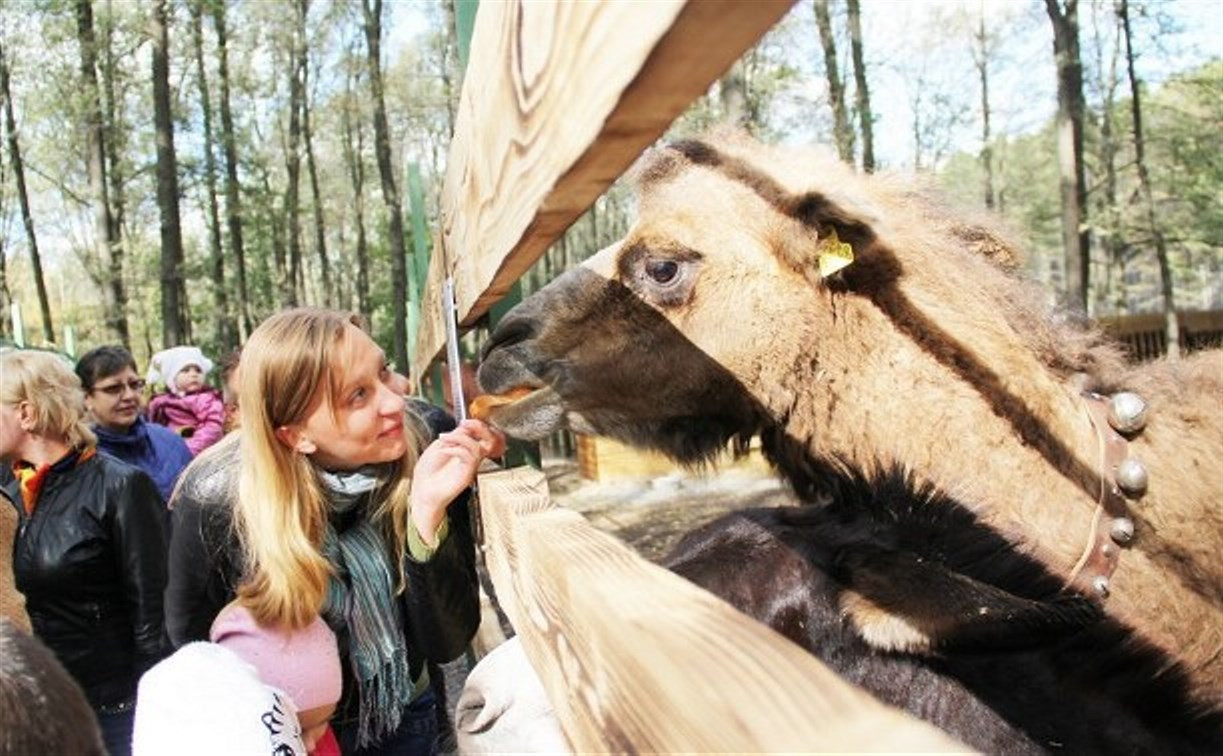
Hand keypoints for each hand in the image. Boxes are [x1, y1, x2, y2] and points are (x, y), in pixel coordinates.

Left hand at [409, 419, 505, 542]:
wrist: (422, 491)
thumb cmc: (428, 473)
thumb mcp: (438, 446)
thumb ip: (453, 436)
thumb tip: (464, 427)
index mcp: (464, 450)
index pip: (480, 435)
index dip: (476, 425)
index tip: (464, 421)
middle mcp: (470, 458)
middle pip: (489, 440)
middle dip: (480, 428)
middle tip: (467, 424)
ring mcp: (469, 466)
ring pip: (476, 447)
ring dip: (459, 438)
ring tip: (444, 439)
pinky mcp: (467, 474)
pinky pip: (469, 457)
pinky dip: (455, 449)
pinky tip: (444, 450)